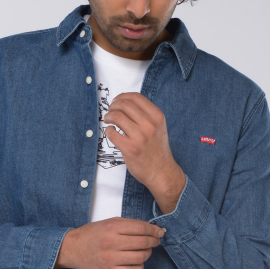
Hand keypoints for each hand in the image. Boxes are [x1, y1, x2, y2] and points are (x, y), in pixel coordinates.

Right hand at [55, 217, 165, 268]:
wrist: (73, 248)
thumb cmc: (92, 235)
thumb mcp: (109, 223)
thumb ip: (128, 225)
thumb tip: (150, 229)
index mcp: (112, 228)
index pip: (141, 228)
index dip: (154, 230)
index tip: (159, 232)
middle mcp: (112, 243)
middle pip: (143, 243)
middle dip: (154, 241)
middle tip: (155, 241)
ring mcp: (110, 259)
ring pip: (140, 257)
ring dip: (147, 254)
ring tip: (145, 251)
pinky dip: (140, 267)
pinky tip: (137, 262)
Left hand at [103, 92, 186, 213]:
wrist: (161, 171)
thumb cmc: (157, 149)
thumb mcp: (159, 126)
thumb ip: (146, 114)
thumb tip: (124, 102)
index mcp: (157, 116)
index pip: (135, 97)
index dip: (122, 96)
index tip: (116, 101)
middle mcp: (150, 125)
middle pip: (124, 104)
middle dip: (113, 105)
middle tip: (110, 111)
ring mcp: (140, 137)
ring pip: (117, 116)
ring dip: (108, 116)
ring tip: (108, 120)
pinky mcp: (130, 149)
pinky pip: (112, 133)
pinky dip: (108, 130)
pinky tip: (110, 132)